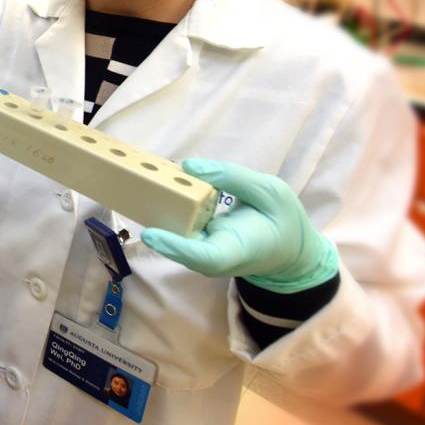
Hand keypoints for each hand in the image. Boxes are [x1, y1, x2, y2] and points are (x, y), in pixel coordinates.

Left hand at [141, 158, 338, 292]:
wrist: (289, 251)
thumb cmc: (282, 221)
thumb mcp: (270, 191)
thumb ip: (232, 177)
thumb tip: (188, 166)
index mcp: (238, 250)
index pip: (205, 257)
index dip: (176, 247)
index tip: (150, 234)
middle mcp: (213, 259)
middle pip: (180, 247)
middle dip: (157, 222)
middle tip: (135, 189)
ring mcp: (202, 255)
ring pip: (174, 238)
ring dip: (157, 213)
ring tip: (139, 182)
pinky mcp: (197, 245)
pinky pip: (178, 230)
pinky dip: (166, 210)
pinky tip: (154, 185)